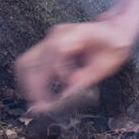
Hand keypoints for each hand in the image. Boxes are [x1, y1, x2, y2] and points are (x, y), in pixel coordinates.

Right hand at [14, 18, 134, 114]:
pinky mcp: (44, 47)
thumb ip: (86, 78)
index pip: (56, 52)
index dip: (57, 74)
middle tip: (42, 108)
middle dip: (34, 88)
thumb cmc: (114, 45)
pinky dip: (29, 81)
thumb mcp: (108, 63)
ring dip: (27, 85)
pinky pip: (28, 64)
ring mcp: (48, 40)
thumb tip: (66, 96)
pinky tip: (40, 93)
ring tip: (39, 103)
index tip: (59, 95)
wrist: (113, 30)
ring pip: (24, 63)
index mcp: (76, 34)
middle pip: (32, 60)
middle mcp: (57, 35)